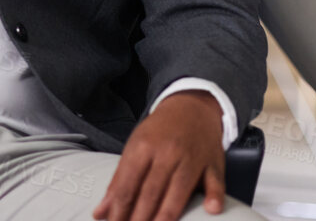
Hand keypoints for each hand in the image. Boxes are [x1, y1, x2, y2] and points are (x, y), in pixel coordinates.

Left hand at [95, 90, 226, 220]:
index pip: (127, 185)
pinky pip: (215, 181)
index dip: (119, 210)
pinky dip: (215, 195)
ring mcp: (191, 157)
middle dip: (139, 219)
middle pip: (151, 192)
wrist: (191, 105)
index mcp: (143, 147)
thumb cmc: (159, 131)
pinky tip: (211, 209)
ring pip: (179, 190)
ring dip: (166, 216)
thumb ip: (119, 181)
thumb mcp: (135, 147)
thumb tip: (100, 212)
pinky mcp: (213, 162)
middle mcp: (167, 152)